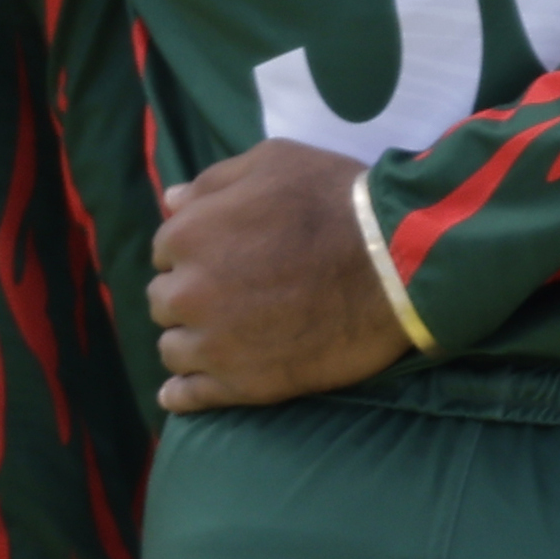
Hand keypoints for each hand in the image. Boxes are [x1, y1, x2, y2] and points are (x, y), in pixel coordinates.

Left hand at [151, 142, 416, 414]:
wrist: (393, 263)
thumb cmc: (336, 200)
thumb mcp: (275, 161)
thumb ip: (215, 180)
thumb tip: (171, 201)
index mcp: (188, 235)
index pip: (166, 252)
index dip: (197, 253)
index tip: (227, 257)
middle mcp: (187, 293)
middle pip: (166, 301)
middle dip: (192, 295)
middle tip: (233, 294)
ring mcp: (213, 344)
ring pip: (173, 348)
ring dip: (191, 340)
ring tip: (224, 337)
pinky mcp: (241, 384)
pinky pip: (190, 397)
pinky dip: (181, 394)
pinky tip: (178, 392)